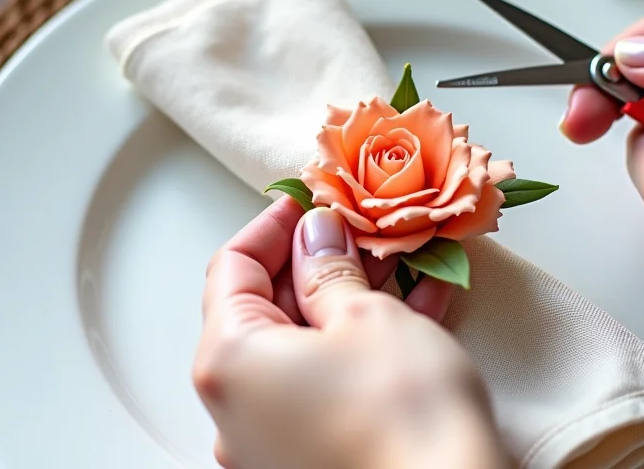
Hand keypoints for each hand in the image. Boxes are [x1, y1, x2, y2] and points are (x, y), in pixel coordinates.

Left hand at [194, 199, 506, 468]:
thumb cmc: (403, 417)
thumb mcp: (367, 316)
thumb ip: (330, 269)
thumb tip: (316, 235)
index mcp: (229, 362)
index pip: (231, 269)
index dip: (273, 226)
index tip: (308, 200)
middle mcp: (235, 410)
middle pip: (264, 311)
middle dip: (317, 264)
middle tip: (363, 232)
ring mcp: (270, 445)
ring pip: (302, 350)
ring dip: (347, 304)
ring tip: (401, 267)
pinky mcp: (312, 462)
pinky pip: (326, 389)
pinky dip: (359, 352)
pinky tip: (415, 316)